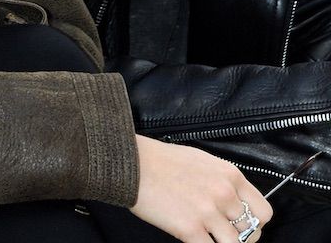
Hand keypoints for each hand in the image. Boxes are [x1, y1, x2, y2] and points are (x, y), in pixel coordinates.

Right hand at [132, 135, 271, 242]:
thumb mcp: (202, 161)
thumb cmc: (161, 160)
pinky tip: (195, 240)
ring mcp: (207, 212)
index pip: (263, 212)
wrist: (132, 163)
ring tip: (208, 238)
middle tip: (224, 236)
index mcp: (230, 176)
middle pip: (251, 232)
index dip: (255, 224)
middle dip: (240, 238)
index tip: (244, 227)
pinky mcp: (189, 229)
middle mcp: (224, 194)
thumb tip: (232, 202)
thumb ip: (222, 181)